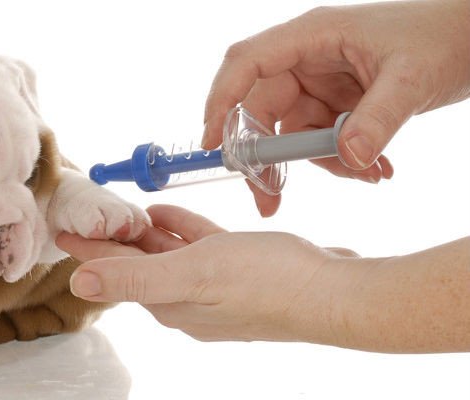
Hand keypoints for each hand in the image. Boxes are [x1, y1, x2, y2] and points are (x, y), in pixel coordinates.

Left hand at [56, 204, 371, 344]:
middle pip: (135, 263)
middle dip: (110, 240)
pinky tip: (168, 214)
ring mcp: (215, 287)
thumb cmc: (268, 284)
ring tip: (121, 212)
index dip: (87, 247)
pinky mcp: (241, 271)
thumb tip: (77, 284)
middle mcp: (187, 299)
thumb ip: (134, 276)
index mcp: (168, 302)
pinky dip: (180, 229)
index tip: (61, 227)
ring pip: (166, 254)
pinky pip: (198, 246)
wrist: (337, 294)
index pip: (113, 270)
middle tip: (85, 213)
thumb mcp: (192, 273)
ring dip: (143, 234)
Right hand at [202, 0, 469, 215]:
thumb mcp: (412, 77)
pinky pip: (322, 141)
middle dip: (267, 158)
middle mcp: (307, 58)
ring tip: (366, 176)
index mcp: (312, 36)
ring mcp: (320, 82)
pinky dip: (342, 161)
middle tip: (268, 198)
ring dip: (320, 165)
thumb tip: (348, 158)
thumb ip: (378, 118)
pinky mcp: (337, 102)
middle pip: (261, 110)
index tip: (213, 145)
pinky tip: (376, 171)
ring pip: (293, 134)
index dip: (221, 101)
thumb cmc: (445, 35)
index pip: (246, 64)